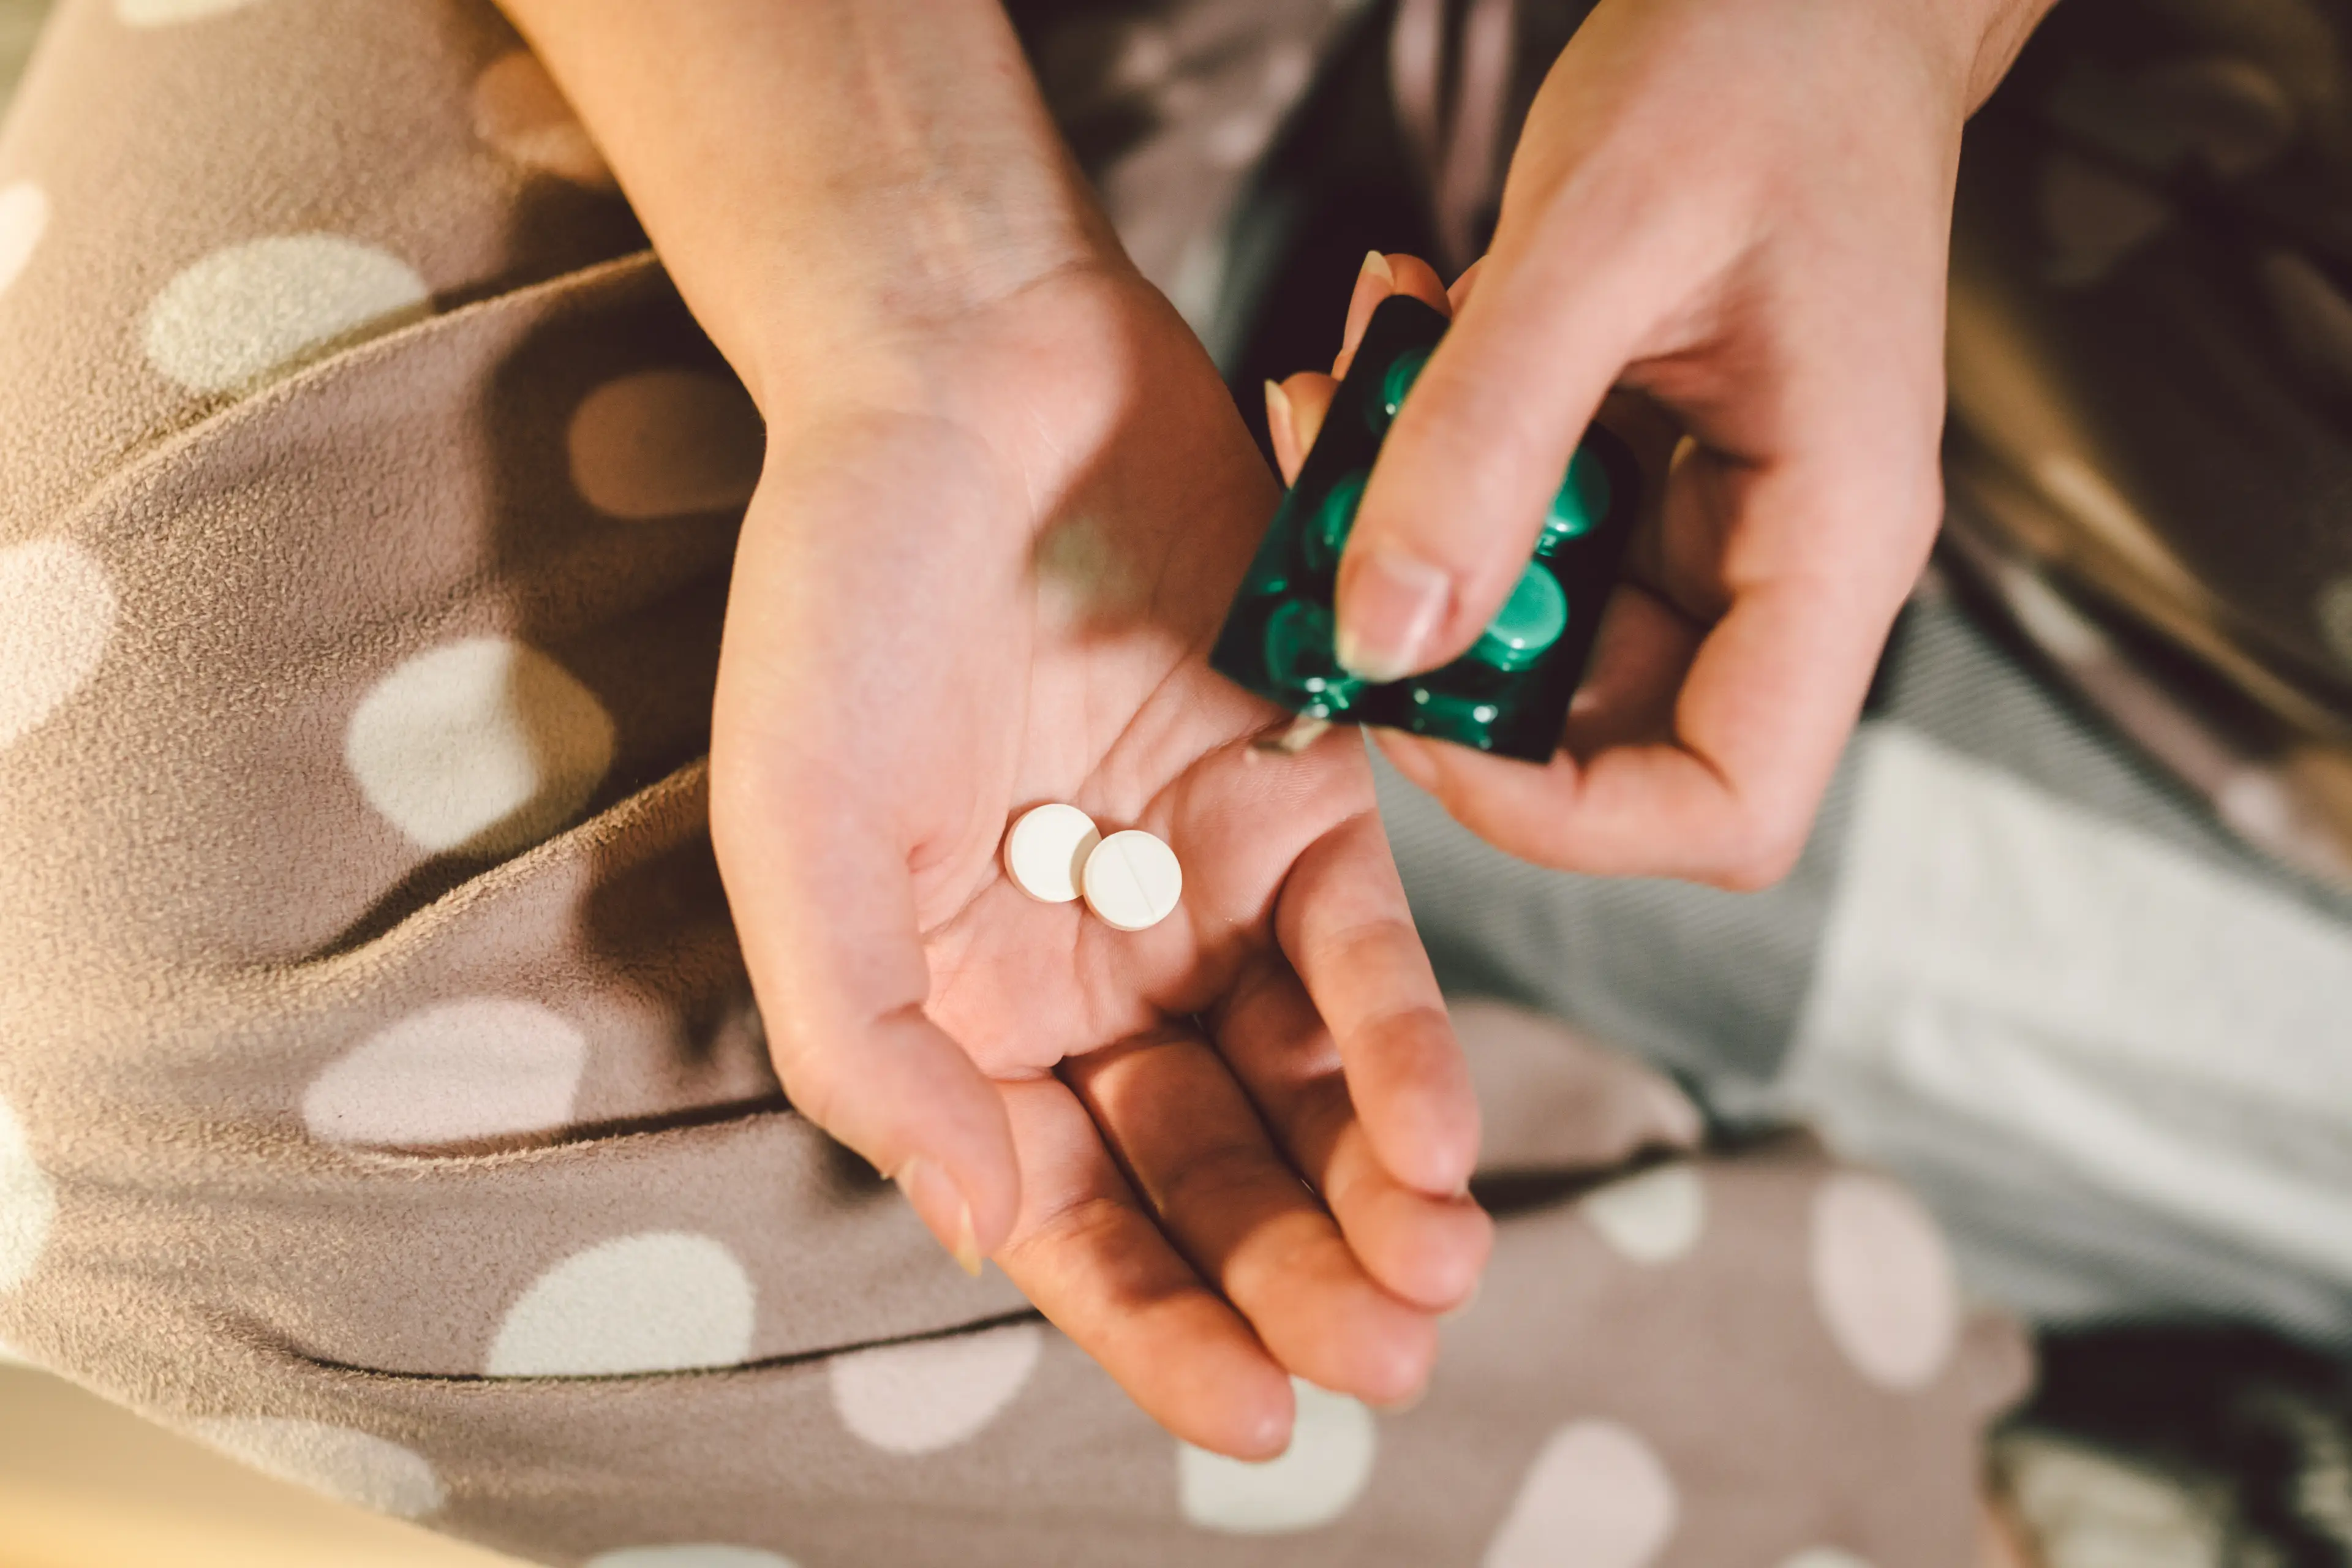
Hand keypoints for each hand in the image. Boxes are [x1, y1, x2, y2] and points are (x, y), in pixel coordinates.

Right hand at [708, 263, 1490, 1457]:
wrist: (964, 380)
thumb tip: (981, 1226)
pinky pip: (1367, 954)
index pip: (1067, 1220)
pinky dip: (1406, 1044)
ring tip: (1437, 1275)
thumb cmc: (843, 605)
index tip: (1258, 1420)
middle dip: (1291, 1279)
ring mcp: (1201, 892)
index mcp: (960, 1015)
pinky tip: (1440, 1128)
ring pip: (1303, 1092)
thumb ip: (871, 1043)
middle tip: (1382, 1360)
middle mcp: (1087, 978)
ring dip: (1373, 1194)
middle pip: (1204, 1175)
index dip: (1156, 1329)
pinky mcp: (1303, 797)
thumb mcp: (802, 837)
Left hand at [1287, 0, 2051, 887]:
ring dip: (1416, 533)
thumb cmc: (1762, 65)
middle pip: (1603, 734)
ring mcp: (1715, 521)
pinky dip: (1436, 458)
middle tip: (1333, 514)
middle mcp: (1783, 561)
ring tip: (1352, 380)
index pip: (1726, 806)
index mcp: (1832, 542)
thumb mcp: (1595, 244)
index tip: (1413, 710)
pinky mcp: (1651, 470)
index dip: (1560, 814)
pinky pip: (1522, 526)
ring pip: (1536, 627)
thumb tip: (1383, 637)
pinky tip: (1400, 336)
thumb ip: (1485, 443)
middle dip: (1443, 650)